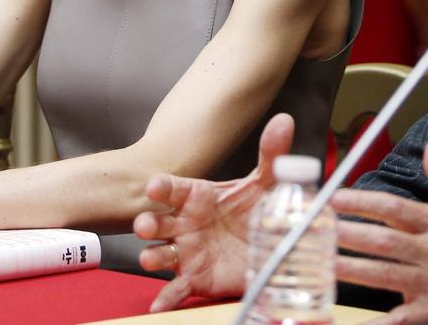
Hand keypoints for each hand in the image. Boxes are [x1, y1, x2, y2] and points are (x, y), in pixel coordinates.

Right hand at [132, 112, 294, 311]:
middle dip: (148, 221)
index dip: (162, 186)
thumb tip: (284, 121)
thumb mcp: (267, 183)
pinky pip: (177, 289)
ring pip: (161, 252)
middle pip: (159, 220)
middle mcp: (185, 223)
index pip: (173, 188)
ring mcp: (187, 251)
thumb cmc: (254, 209)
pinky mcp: (194, 277)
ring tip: (150, 258)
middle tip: (144, 224)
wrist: (267, 245)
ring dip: (152, 255)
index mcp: (197, 196)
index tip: (154, 185)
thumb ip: (272, 155)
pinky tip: (158, 307)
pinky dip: (166, 298)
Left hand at [334, 140, 427, 322]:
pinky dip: (380, 321)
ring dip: (352, 270)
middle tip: (316, 229)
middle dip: (348, 235)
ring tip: (322, 264)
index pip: (395, 209)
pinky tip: (357, 320)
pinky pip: (403, 318)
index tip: (334, 198)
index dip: (362, 202)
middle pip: (385, 242)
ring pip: (386, 276)